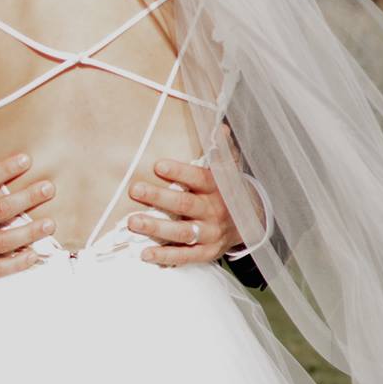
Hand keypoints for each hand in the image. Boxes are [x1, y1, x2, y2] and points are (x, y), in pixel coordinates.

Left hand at [127, 158, 244, 264]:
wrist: (249, 222)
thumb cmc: (228, 190)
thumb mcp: (229, 169)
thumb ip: (222, 150)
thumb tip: (220, 126)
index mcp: (219, 188)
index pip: (200, 179)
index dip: (180, 173)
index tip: (158, 165)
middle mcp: (215, 211)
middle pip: (186, 205)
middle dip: (159, 198)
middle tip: (135, 189)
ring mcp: (210, 233)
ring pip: (183, 232)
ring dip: (157, 228)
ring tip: (132, 222)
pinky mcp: (207, 252)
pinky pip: (186, 256)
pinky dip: (166, 257)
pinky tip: (145, 254)